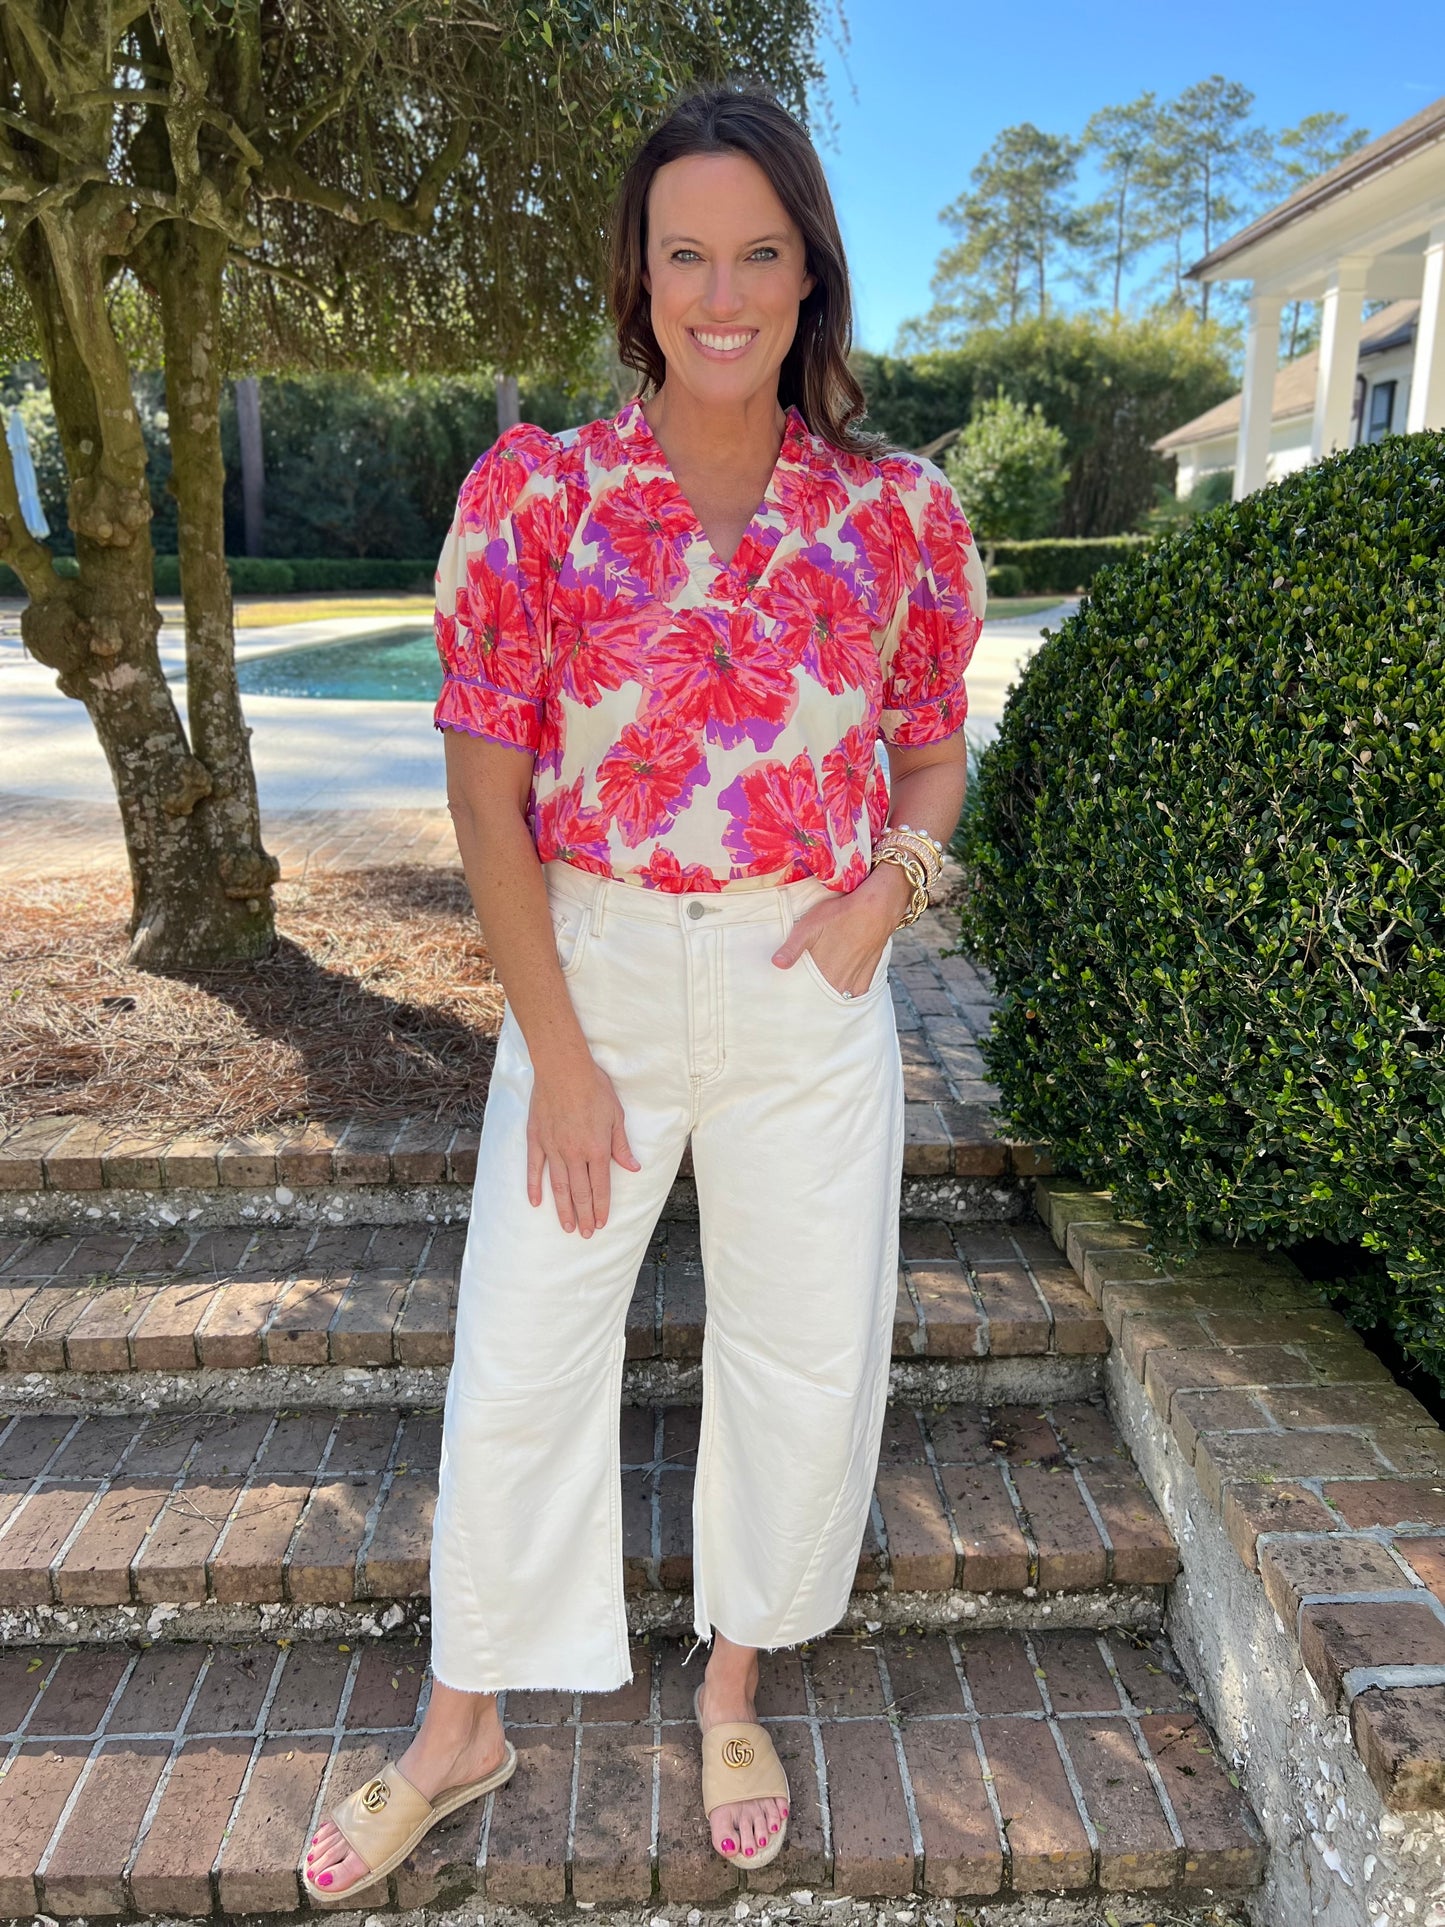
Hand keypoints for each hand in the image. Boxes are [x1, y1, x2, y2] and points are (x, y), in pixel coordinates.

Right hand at [526, 1054, 640, 1235]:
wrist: (563, 1069)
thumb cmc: (593, 1088)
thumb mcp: (616, 1115)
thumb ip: (621, 1145)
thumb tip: (633, 1168)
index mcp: (596, 1149)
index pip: (600, 1186)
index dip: (601, 1207)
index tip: (602, 1223)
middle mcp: (574, 1154)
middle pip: (579, 1192)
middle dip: (585, 1216)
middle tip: (586, 1234)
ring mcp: (553, 1148)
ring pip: (558, 1186)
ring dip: (563, 1209)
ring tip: (567, 1226)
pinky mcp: (536, 1139)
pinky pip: (534, 1168)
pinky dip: (534, 1186)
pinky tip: (535, 1202)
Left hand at [770, 872, 901, 995]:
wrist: (876, 908)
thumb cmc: (840, 914)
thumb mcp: (809, 926)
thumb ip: (792, 948)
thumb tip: (777, 964)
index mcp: (826, 975)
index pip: (807, 994)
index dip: (799, 993)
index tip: (791, 991)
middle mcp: (842, 984)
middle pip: (822, 996)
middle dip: (813, 993)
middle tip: (806, 986)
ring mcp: (857, 982)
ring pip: (838, 994)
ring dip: (830, 991)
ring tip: (823, 980)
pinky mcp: (869, 977)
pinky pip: (854, 992)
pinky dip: (847, 989)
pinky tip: (840, 981)